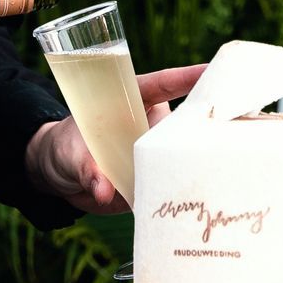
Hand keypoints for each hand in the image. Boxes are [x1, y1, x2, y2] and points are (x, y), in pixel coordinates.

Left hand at [25, 62, 206, 213]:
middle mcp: (150, 123)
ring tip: (213, 182)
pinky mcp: (155, 180)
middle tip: (221, 141)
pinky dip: (179, 197)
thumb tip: (104, 192)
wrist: (61, 178)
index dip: (187, 77)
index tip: (212, 71)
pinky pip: (170, 187)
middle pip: (182, 124)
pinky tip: (194, 211)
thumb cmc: (66, 148)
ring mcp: (155, 152)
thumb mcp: (70, 154)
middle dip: (199, 132)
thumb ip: (87, 169)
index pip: (162, 84)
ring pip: (181, 159)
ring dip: (191, 170)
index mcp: (130, 100)